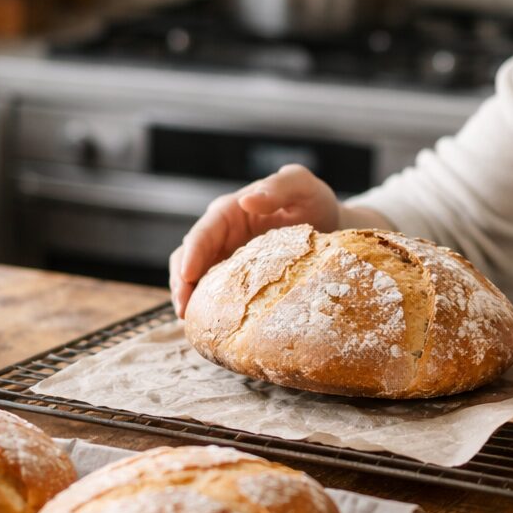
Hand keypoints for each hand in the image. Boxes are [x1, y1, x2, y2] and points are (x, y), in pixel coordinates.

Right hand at [168, 164, 340, 316]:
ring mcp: (225, 257)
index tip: (188, 275)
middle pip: (188, 257)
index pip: (203, 232)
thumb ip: (278, 187)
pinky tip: (208, 326)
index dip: (192, 253)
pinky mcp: (234, 278)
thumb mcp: (301, 186)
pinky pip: (213, 292)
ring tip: (190, 322)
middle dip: (181, 282)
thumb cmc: (315, 202)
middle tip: (183, 310)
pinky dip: (206, 307)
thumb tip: (247, 200)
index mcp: (231, 211)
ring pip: (193, 277)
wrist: (330, 227)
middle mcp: (221, 235)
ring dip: (188, 298)